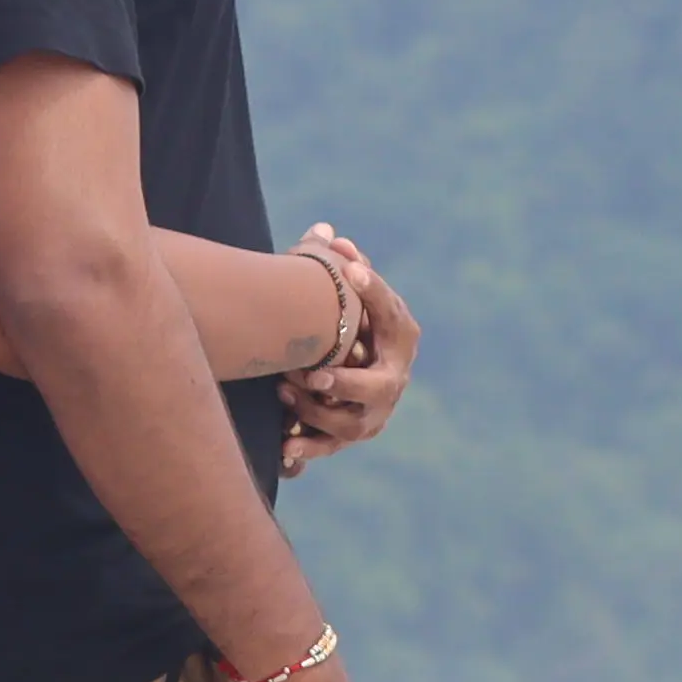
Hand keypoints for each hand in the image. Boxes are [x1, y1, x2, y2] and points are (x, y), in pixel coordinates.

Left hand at [279, 227, 416, 468]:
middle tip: (318, 375)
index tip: (350, 270)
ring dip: (315, 411)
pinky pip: (328, 448)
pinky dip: (306, 449)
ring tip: (283, 389)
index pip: (391, 314)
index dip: (374, 291)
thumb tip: (325, 232)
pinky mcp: (348, 434)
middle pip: (378, 388)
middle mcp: (393, 379)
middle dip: (348, 383)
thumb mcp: (354, 295)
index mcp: (399, 338)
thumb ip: (344, 265)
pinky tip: (283, 446)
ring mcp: (373, 413)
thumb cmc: (352, 322)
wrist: (355, 370)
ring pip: (349, 424)